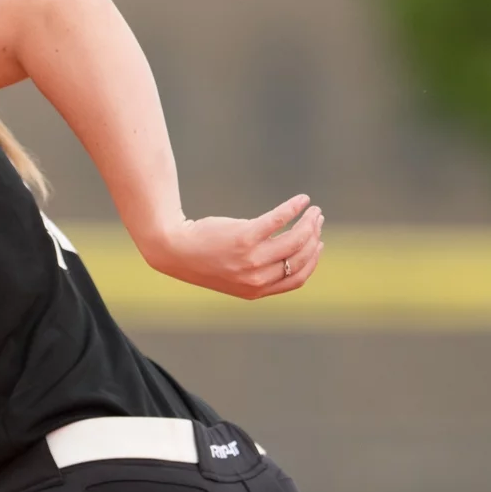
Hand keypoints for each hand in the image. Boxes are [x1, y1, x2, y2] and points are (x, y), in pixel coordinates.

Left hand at [140, 193, 324, 299]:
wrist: (172, 249)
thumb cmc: (201, 257)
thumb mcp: (232, 272)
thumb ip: (257, 270)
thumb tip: (286, 253)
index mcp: (255, 291)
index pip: (297, 279)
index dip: (312, 261)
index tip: (318, 244)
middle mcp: (256, 279)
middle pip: (300, 258)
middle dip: (314, 238)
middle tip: (317, 220)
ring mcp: (251, 259)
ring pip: (295, 241)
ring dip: (310, 223)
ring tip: (313, 210)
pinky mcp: (245, 238)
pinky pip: (279, 221)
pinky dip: (294, 208)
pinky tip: (302, 199)